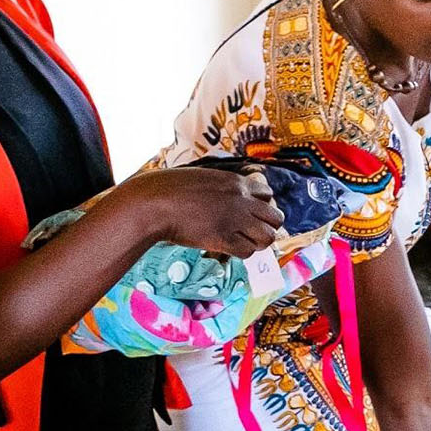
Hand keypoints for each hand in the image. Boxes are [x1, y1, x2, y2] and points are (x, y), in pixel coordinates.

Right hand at [118, 166, 282, 256]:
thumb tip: (224, 199)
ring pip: (267, 237)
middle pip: (276, 218)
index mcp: (236, 182)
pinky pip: (247, 252)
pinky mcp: (224, 239)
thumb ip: (220, 188)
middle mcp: (242, 200)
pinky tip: (227, 248)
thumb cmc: (169, 189)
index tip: (249, 214)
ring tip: (240, 242)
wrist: (154, 202)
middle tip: (250, 232)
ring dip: (256, 242)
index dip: (260, 206)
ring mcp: (235, 220)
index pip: (268, 194)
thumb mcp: (202, 178)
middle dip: (266, 227)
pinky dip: (240, 253)